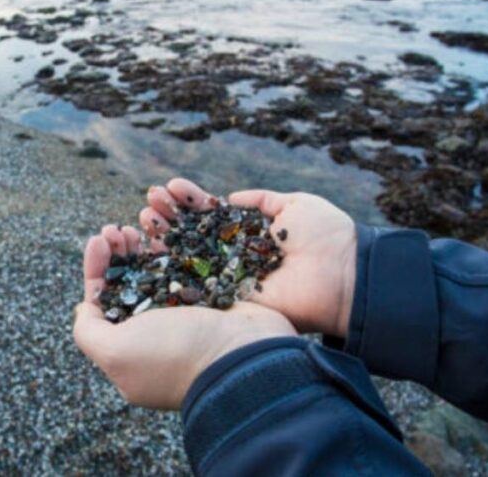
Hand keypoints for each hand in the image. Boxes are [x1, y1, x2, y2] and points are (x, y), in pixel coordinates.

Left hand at [73, 225, 296, 409]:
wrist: (242, 354)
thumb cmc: (174, 354)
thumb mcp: (115, 352)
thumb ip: (89, 331)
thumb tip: (84, 310)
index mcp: (130, 350)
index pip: (102, 303)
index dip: (96, 269)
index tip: (97, 240)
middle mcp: (156, 333)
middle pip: (129, 283)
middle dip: (119, 252)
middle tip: (118, 229)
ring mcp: (185, 315)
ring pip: (157, 270)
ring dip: (143, 243)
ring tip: (139, 221)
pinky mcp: (211, 297)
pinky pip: (186, 263)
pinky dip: (173, 244)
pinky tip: (166, 225)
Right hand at [141, 179, 357, 336]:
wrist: (344, 272)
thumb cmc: (326, 234)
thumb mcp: (294, 205)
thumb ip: (260, 201)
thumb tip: (229, 198)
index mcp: (248, 235)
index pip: (209, 216)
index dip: (189, 202)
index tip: (170, 186)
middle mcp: (234, 258)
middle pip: (191, 235)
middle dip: (168, 217)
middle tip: (149, 200)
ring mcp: (229, 280)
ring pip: (186, 258)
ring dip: (162, 238)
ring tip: (144, 216)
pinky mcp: (229, 300)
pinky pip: (194, 285)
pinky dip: (170, 268)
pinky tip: (150, 246)